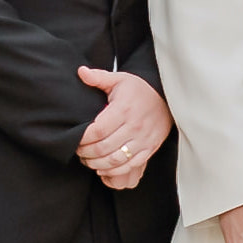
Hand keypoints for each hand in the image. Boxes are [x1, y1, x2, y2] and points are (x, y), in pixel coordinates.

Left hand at [77, 68, 169, 190]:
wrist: (167, 98)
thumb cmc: (139, 90)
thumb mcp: (119, 79)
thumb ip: (99, 77)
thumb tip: (80, 71)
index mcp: (123, 109)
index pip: (97, 131)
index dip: (82, 139)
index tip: (75, 139)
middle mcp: (134, 126)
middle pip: (103, 148)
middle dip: (86, 153)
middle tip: (78, 152)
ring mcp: (143, 140)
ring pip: (115, 160)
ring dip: (97, 164)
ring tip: (88, 160)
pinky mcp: (149, 149)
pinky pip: (130, 166)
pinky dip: (113, 171)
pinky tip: (102, 168)